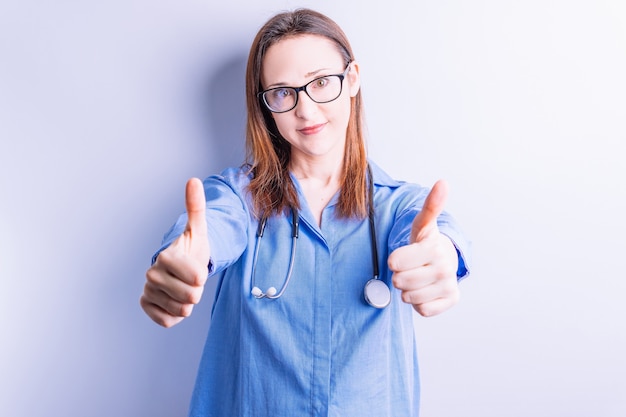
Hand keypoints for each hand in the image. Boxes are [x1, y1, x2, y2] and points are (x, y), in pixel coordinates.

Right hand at [140, 178, 210, 326]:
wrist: (179, 267)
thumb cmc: (192, 249)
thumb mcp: (198, 230)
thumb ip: (196, 207)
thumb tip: (193, 180)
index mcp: (166, 256)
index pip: (195, 278)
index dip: (202, 276)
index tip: (197, 269)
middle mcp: (152, 274)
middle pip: (190, 297)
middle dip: (197, 291)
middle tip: (191, 280)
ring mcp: (148, 291)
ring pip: (180, 310)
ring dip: (187, 303)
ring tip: (183, 288)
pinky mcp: (146, 306)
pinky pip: (168, 321)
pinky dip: (176, 315)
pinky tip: (174, 301)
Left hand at [388, 180, 459, 316]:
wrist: (443, 261)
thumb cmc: (425, 243)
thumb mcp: (422, 224)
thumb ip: (430, 206)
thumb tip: (443, 182)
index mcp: (433, 248)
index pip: (396, 263)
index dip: (394, 261)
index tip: (400, 256)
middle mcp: (445, 268)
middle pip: (401, 282)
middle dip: (400, 276)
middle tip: (410, 268)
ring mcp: (449, 286)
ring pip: (410, 298)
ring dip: (408, 290)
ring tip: (417, 278)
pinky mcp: (451, 301)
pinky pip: (422, 310)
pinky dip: (419, 303)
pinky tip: (425, 290)